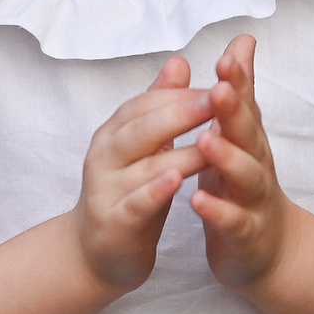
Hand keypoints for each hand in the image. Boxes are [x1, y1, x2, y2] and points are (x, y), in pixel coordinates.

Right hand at [72, 56, 211, 290]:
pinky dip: (154, 192)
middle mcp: (104, 156)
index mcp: (114, 133)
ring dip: (179, 153)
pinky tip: (176, 181)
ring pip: (144, 166)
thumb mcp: (147, 146)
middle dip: (180, 112)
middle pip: (142, 128)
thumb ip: (161, 105)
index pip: (145, 104)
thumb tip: (179, 61)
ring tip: (211, 140)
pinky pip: (135, 204)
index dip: (181, 92)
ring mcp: (105, 190)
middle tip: (217, 98)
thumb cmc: (129, 191)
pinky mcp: (113, 223)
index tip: (218, 80)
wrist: (96, 253)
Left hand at [191, 34, 294, 287]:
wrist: (272, 251)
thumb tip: (243, 41)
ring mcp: (253, 199)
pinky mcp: (245, 232)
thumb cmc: (245, 185)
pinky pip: (233, 220)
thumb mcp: (241, 135)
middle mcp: (256, 164)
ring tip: (206, 141)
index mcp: (248, 139)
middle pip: (249, 133)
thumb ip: (239, 91)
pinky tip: (197, 201)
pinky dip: (217, 211)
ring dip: (227, 158)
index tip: (228, 55)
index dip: (238, 80)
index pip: (244, 103)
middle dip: (235, 110)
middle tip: (220, 87)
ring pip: (246, 176)